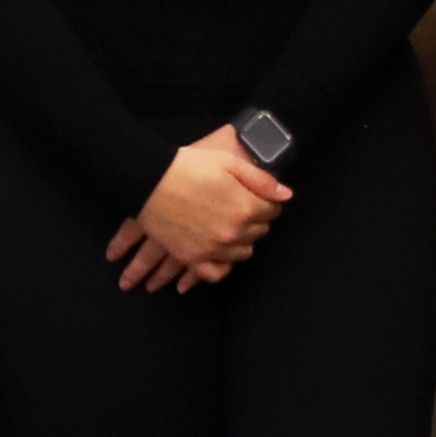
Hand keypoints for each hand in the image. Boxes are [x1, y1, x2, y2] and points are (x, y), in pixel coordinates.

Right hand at [119, 133, 291, 292]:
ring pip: (242, 253)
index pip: (272, 211)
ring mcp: (213, 249)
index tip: (260, 197)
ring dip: (241, 241)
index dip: (268, 202)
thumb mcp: (229, 163)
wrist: (149, 181)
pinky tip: (220, 254)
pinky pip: (216, 273)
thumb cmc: (190, 166)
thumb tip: (286, 195)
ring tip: (231, 228)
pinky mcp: (192, 258)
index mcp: (246, 208)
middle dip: (256, 220)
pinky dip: (221, 266)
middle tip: (243, 208)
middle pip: (258, 232)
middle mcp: (233, 234)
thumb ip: (261, 181)